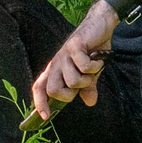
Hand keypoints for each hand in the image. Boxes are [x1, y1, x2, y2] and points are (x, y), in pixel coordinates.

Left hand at [28, 0, 116, 121]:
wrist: (101, 26)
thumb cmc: (93, 51)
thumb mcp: (90, 74)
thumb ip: (87, 88)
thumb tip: (90, 102)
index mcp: (56, 70)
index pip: (40, 88)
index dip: (40, 102)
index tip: (46, 116)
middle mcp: (56, 63)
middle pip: (53, 90)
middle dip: (70, 94)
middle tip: (82, 84)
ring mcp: (64, 54)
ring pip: (72, 81)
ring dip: (87, 79)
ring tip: (93, 69)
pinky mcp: (74, 46)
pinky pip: (83, 67)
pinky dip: (95, 67)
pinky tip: (98, 60)